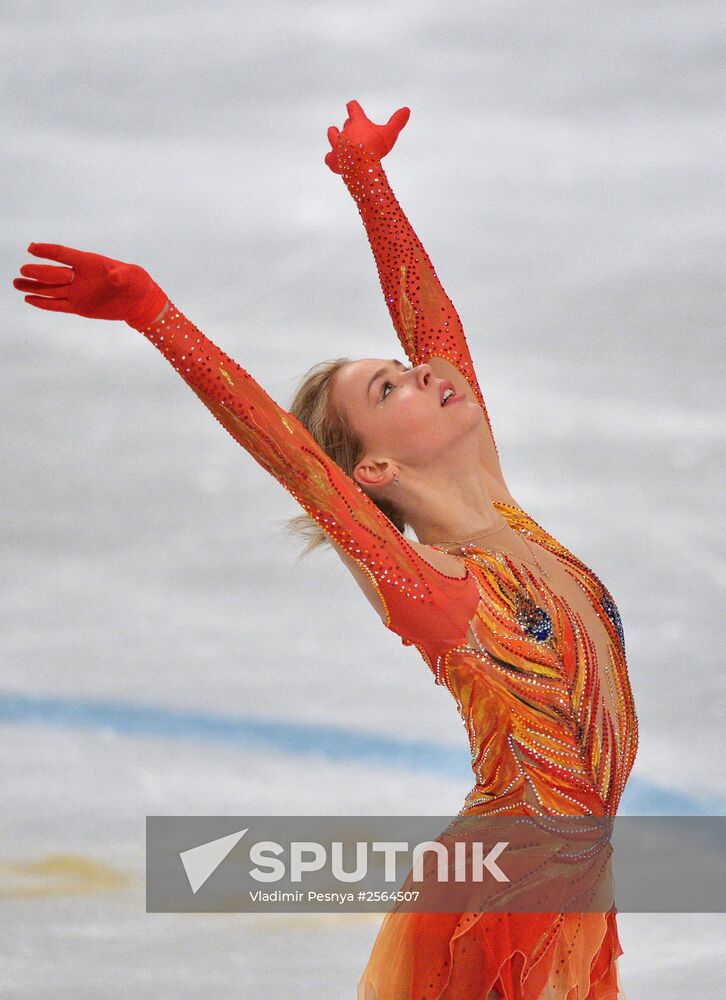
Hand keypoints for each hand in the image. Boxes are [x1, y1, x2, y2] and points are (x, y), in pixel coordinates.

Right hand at [12, 243, 168, 330]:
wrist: (139, 302)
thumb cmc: (137, 282)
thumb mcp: (134, 275)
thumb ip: (122, 274)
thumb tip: (114, 275)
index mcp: (89, 263)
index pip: (65, 255)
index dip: (49, 251)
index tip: (32, 248)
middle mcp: (80, 277)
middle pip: (54, 273)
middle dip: (39, 272)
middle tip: (23, 270)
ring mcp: (78, 292)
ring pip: (51, 289)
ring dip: (34, 287)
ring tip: (17, 283)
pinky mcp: (79, 307)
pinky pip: (57, 305)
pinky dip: (44, 303)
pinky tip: (29, 298)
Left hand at [325, 99, 409, 173]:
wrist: (360, 166)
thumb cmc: (375, 148)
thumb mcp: (390, 134)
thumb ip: (397, 122)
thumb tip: (406, 109)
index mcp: (358, 123)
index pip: (353, 109)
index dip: (353, 107)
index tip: (351, 105)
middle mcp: (345, 132)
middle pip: (345, 124)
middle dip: (348, 124)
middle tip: (350, 125)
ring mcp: (337, 146)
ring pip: (332, 136)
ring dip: (334, 133)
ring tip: (333, 131)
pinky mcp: (333, 161)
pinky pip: (329, 158)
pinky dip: (331, 158)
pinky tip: (332, 159)